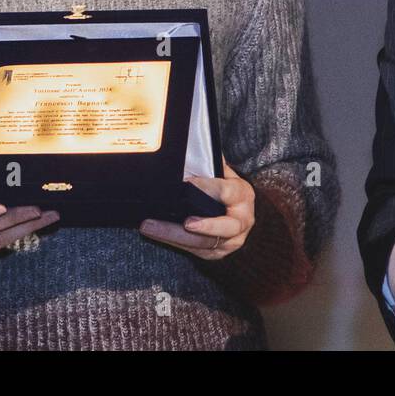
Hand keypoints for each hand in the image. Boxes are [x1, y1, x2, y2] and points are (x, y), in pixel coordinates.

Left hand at [138, 162, 254, 260]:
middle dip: (205, 226)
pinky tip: (155, 233)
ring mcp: (230, 241)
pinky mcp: (216, 253)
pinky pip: (193, 251)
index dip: (207, 187)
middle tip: (186, 223)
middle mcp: (242, 221)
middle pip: (225, 227)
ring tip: (151, 226)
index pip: (226, 192)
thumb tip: (195, 142)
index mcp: (243, 196)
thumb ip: (212, 163)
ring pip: (204, 243)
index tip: (187, 183)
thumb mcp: (225, 174)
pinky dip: (173, 242)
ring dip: (175, 235)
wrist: (240, 215)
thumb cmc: (228, 191)